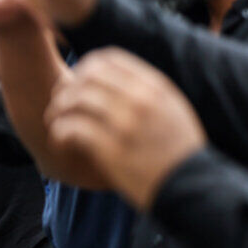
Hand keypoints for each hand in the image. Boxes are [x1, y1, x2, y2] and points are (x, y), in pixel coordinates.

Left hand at [44, 48, 206, 210]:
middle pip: (87, 76)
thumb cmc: (178, 153)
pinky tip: (59, 143)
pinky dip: (59, 133)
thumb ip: (147, 93)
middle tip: (59, 106)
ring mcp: (126, 125)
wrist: (191, 188)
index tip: (75, 86)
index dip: (83, 69)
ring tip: (55, 124)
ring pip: (76, 100)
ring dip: (58, 111)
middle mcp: (141, 101)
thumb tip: (116, 81)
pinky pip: (73, 129)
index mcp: (155, 88)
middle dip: (65, 88)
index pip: (107, 59)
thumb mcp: (172, 111)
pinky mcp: (112, 150)